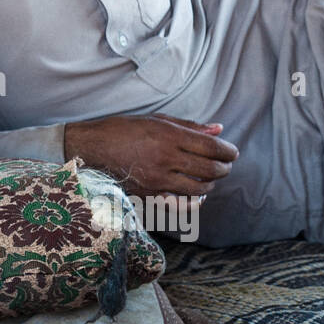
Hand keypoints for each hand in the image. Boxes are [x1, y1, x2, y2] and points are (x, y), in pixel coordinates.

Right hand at [63, 113, 237, 196]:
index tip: (232, 151)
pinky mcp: (149, 195)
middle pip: (210, 170)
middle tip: (225, 164)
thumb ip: (189, 126)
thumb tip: (218, 129)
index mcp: (168, 136)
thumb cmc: (122, 129)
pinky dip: (194, 200)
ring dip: (211, 184)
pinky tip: (196, 194)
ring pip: (199, 188)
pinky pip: (181, 203)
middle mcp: (165, 159)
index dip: (228, 151)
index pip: (212, 147)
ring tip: (210, 176)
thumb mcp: (156, 119)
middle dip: (224, 168)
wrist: (90, 148)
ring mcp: (157, 180)